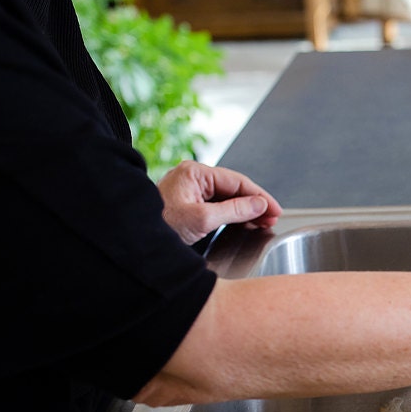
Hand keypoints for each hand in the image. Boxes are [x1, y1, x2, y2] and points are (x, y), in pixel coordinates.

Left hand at [158, 160, 283, 244]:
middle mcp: (192, 177)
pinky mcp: (188, 202)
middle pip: (233, 188)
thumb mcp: (203, 219)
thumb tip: (259, 205)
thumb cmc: (160, 225)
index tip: (275, 210)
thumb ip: (234, 211)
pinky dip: (232, 214)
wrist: (135, 238)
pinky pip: (217, 204)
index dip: (260, 197)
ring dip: (245, 210)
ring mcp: (190, 189)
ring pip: (226, 197)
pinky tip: (244, 222)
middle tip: (272, 218)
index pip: (237, 181)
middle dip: (255, 204)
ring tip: (262, 222)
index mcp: (194, 173)